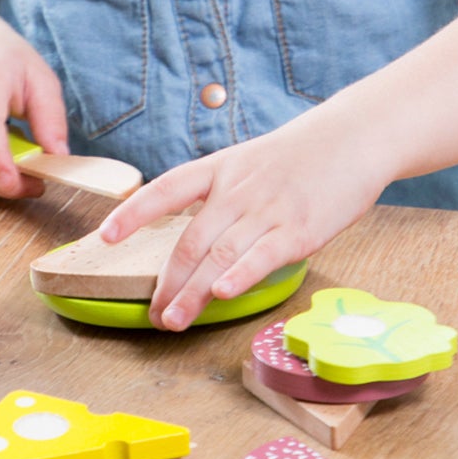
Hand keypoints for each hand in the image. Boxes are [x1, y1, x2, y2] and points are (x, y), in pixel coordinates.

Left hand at [96, 111, 388, 329]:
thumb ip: (220, 197)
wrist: (352, 138)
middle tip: (154, 313)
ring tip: (174, 320)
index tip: (104, 236)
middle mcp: (236, 189)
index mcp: (219, 169)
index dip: (133, 212)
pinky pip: (262, 256)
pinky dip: (238, 276)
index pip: (166, 190)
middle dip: (167, 282)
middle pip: (190, 240)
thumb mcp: (248, 163)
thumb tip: (196, 241)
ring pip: (218, 256)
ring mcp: (267, 209)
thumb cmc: (298, 157)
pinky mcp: (300, 229)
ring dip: (192, 292)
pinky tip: (220, 293)